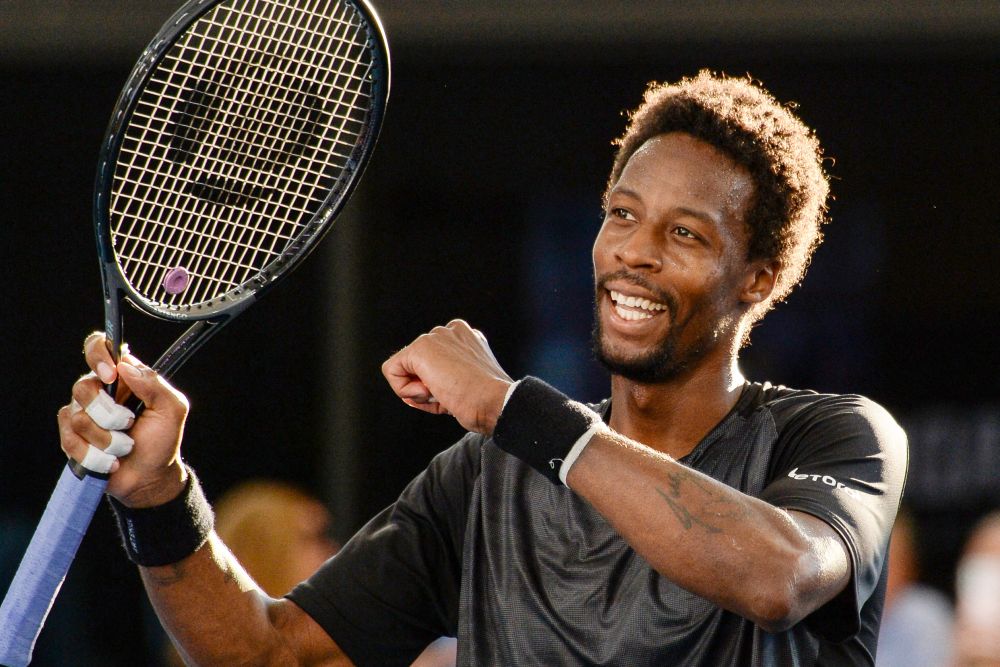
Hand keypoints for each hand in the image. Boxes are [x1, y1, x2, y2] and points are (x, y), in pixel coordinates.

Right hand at [57, 332, 188, 507]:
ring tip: (124, 447)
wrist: (150, 477)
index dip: (97, 355)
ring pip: (78, 418)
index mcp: (123, 378)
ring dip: (108, 440)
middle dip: (109, 414)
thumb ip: (154, 384)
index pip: (98, 347)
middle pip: (83, 387)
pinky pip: (70, 441)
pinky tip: (110, 460)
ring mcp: (81, 414)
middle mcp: (98, 391)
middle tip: (129, 424)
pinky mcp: (71, 438)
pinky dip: (95, 455)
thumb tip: (126, 366)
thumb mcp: (172, 409)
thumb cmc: (162, 441)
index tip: (110, 376)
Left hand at [381, 319, 512, 433]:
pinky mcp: (420, 348)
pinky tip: (431, 391)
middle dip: (427, 388)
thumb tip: (417, 388)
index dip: (438, 387)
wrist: (495, 402)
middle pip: (419, 365)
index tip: (456, 395)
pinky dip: (404, 389)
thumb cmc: (486, 401)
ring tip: (445, 393)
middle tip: (451, 396)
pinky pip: (392, 371)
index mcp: (467, 337)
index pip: (435, 363)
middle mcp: (451, 331)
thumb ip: (446, 377)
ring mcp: (436, 337)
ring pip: (405, 368)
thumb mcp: (469, 383)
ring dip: (420, 390)